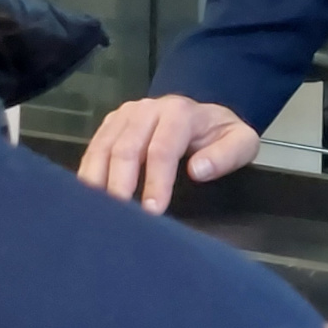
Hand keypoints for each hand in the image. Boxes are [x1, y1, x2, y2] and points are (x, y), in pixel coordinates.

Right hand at [79, 95, 259, 213]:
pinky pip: (93, 148)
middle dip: (121, 185)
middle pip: (126, 148)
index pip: (163, 149)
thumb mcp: (241, 142)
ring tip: (97, 212)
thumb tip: (198, 170)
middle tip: (118, 218)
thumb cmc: (219, 135)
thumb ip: (227, 155)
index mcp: (180, 113)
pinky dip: (88, 174)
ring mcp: (125, 115)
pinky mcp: (111, 124)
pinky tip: (86, 198)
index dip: (156, 181)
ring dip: (98, 181)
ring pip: (103, 148)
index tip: (152, 211)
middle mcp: (147, 109)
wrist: (203, 116)